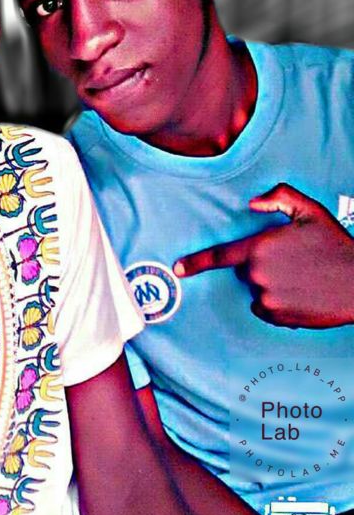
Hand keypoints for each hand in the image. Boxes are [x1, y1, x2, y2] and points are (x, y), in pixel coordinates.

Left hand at [173, 183, 353, 328]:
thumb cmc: (335, 245)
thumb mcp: (310, 211)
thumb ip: (279, 197)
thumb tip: (253, 203)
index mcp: (259, 248)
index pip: (218, 256)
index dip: (195, 263)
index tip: (177, 269)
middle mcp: (257, 275)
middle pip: (245, 270)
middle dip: (261, 265)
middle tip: (293, 262)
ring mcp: (266, 298)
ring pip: (257, 290)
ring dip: (271, 285)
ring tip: (301, 278)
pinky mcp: (278, 317)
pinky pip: (267, 309)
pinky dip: (279, 303)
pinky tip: (301, 294)